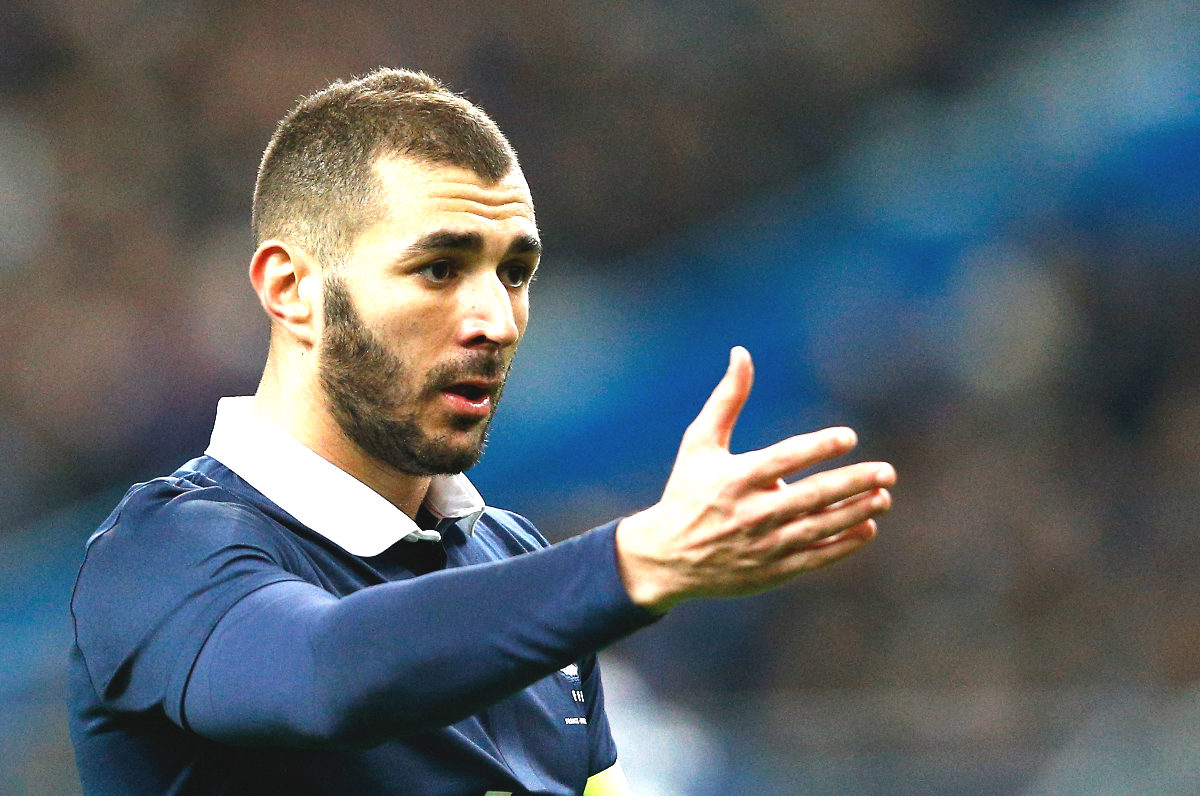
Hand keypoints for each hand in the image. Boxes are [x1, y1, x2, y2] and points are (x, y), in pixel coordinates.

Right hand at [615, 347, 895, 613]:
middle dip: (853, 483)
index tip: (848, 437)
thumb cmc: (687, 491)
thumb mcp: (699, 443)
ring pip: (820, 528)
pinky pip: (816, 557)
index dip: (818, 447)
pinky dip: (844, 544)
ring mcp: (765, 545)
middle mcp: (753, 513)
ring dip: (856, 512)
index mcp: (735, 478)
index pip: (784, 460)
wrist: (667, 558)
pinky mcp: (773, 570)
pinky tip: (867, 527)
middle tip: (886, 472)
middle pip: (812, 497)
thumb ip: (726, 399)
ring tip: (883, 496)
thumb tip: (741, 352)